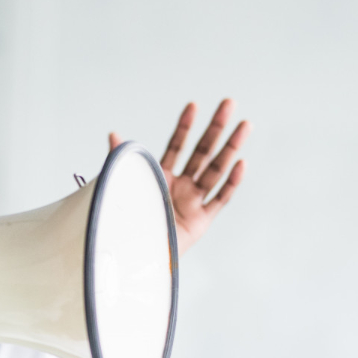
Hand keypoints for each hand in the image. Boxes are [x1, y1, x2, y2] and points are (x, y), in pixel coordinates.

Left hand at [109, 99, 249, 254]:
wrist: (132, 254)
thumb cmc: (126, 222)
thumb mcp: (124, 186)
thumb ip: (121, 162)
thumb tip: (113, 133)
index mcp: (161, 177)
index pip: (176, 146)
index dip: (184, 127)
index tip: (193, 105)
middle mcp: (180, 186)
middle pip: (202, 152)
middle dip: (216, 128)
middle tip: (229, 103)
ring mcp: (193, 201)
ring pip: (216, 170)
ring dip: (230, 147)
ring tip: (245, 125)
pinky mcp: (202, 220)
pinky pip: (220, 199)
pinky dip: (231, 183)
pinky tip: (241, 163)